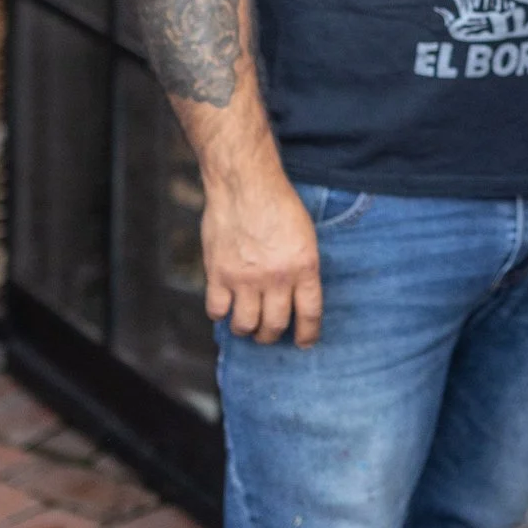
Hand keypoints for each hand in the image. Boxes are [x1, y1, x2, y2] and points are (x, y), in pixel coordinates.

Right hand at [199, 169, 322, 345]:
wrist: (245, 184)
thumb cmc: (278, 204)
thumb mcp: (305, 236)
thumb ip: (301, 268)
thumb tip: (295, 297)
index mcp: (304, 267)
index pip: (310, 314)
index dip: (308, 334)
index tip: (304, 343)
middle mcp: (276, 278)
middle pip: (275, 325)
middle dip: (271, 335)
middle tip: (268, 333)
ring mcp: (245, 278)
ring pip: (245, 325)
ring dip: (246, 329)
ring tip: (246, 323)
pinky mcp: (218, 274)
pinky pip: (217, 310)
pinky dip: (220, 313)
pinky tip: (224, 305)